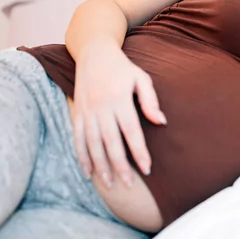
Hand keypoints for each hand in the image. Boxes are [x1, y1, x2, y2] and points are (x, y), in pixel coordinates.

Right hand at [71, 39, 165, 187]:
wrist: (94, 54)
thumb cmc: (123, 68)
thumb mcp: (141, 78)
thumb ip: (150, 100)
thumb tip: (161, 122)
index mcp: (119, 100)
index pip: (131, 131)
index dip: (139, 152)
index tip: (147, 168)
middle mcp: (101, 107)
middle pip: (111, 142)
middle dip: (120, 165)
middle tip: (128, 185)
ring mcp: (87, 111)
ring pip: (92, 144)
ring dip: (100, 165)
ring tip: (110, 183)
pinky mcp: (77, 113)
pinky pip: (77, 138)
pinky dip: (82, 156)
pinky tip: (88, 172)